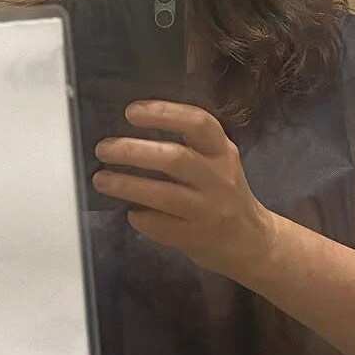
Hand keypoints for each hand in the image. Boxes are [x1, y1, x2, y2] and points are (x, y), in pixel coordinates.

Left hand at [92, 100, 275, 282]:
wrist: (252, 242)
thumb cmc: (224, 193)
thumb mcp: (217, 161)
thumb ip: (188, 145)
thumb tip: (131, 131)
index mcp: (223, 152)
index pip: (198, 123)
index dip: (164, 113)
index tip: (131, 112)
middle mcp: (219, 178)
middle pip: (175, 158)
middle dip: (134, 151)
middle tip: (103, 148)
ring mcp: (208, 210)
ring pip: (164, 195)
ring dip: (127, 185)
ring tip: (101, 180)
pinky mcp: (196, 238)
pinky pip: (161, 226)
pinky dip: (141, 218)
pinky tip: (130, 213)